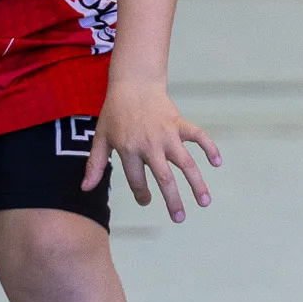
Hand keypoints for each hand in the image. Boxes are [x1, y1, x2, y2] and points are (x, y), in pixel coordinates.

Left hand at [82, 79, 221, 222]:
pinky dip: (210, 148)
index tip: (146, 201)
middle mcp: (150, 144)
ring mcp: (167, 134)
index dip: (141, 194)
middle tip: (179, 218)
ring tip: (204, 202)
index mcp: (129, 149)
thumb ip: (94, 165)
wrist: (133, 83)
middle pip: (164, 178)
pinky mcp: (179, 123)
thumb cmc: (115, 113)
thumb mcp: (101, 138)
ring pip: (186, 163)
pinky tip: (217, 162)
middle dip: (173, 201)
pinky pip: (199, 136)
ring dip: (197, 183)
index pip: (137, 181)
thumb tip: (85, 189)